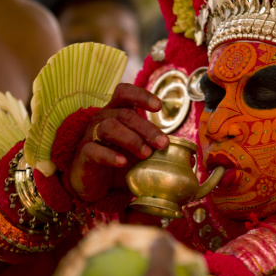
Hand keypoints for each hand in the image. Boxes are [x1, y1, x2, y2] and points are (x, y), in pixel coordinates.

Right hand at [68, 84, 169, 200]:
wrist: (91, 182)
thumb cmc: (117, 162)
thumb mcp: (140, 154)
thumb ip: (159, 150)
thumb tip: (192, 157)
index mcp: (116, 112)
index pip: (125, 93)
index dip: (141, 95)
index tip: (159, 107)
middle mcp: (102, 119)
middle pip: (124, 114)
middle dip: (147, 127)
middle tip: (162, 143)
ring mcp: (91, 135)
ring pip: (109, 127)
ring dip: (131, 139)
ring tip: (146, 153)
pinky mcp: (83, 154)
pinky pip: (94, 150)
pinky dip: (110, 155)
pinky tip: (122, 162)